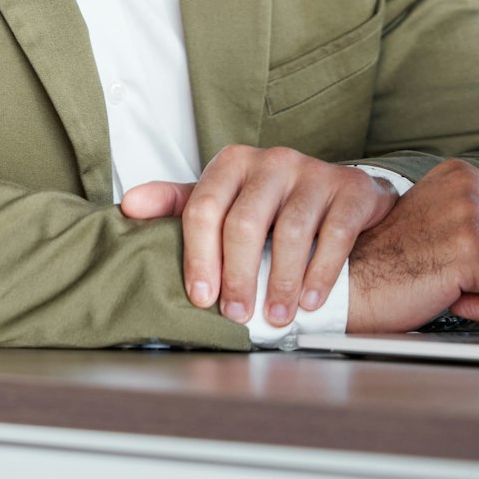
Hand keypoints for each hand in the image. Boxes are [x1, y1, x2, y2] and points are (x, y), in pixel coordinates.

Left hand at [120, 145, 399, 326]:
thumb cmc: (271, 202)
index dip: (199, 256)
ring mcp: (313, 173)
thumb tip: (128, 206)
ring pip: (290, 232)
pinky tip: (309, 301)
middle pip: (244, 223)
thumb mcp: (222, 197)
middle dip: (238, 276)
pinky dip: (320, 273)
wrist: (341, 193)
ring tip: (275, 317)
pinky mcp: (350, 190)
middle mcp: (272, 161)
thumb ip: (177, 203)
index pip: (203, 208)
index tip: (201, 297)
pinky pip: (334, 234)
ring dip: (280, 282)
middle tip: (236, 315)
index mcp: (232, 162)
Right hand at [346, 159, 478, 330]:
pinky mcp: (471, 249)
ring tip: (448, 282)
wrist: (349, 285)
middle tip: (450, 272)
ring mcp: (470, 215)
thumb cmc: (394, 264)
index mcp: (462, 174)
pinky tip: (449, 297)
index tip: (459, 256)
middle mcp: (468, 186)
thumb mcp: (455, 240)